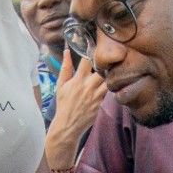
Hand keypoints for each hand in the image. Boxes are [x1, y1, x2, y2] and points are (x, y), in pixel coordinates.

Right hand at [45, 51, 107, 170]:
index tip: (96, 47)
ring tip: (112, 69)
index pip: (88, 60)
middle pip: (103, 69)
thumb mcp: (61, 84)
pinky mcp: (101, 103)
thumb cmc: (64, 104)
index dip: (93, 52)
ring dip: (110, 74)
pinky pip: (109, 91)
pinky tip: (111, 81)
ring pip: (109, 80)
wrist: (68, 125)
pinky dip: (111, 85)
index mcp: (78, 80)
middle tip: (109, 58)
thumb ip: (65, 67)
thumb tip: (67, 52)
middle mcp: (88, 86)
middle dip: (106, 63)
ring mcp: (96, 95)